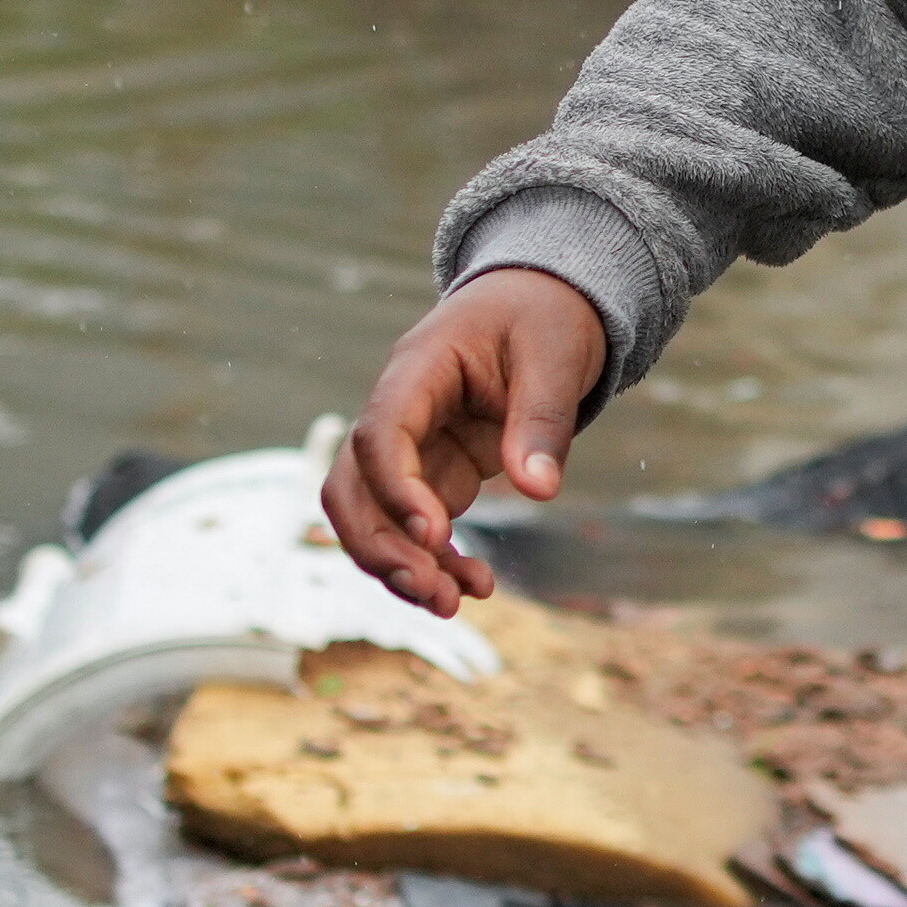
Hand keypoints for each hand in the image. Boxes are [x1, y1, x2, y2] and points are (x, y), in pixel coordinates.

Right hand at [323, 269, 606, 612]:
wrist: (544, 301)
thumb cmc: (545, 316)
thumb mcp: (556, 355)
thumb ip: (544, 419)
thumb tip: (538, 490)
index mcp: (417, 370)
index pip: (379, 434)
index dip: (395, 489)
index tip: (436, 536)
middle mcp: (399, 413)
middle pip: (351, 488)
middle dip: (381, 547)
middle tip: (434, 593)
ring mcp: (412, 448)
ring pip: (373, 518)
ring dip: (401, 566)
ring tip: (455, 605)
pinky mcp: (435, 473)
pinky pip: (415, 528)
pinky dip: (436, 563)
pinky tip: (477, 587)